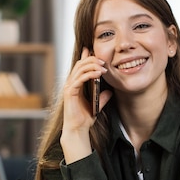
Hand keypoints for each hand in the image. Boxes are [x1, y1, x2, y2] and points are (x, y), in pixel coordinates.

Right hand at [60, 48, 109, 162]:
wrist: (78, 129)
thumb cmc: (85, 118)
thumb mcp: (97, 104)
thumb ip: (103, 97)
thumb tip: (110, 91)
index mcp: (76, 84)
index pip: (80, 66)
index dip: (86, 57)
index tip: (93, 50)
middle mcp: (71, 83)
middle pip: (80, 64)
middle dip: (92, 60)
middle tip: (103, 60)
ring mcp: (69, 87)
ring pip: (79, 69)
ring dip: (92, 65)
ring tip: (103, 66)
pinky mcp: (69, 92)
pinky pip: (79, 79)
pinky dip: (88, 74)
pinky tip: (98, 74)